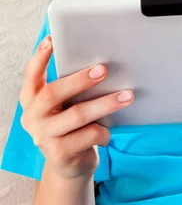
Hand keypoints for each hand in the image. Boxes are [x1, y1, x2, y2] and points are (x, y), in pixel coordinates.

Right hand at [19, 35, 134, 179]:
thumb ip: (71, 88)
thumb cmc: (72, 125)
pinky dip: (103, 131)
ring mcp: (43, 137)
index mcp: (31, 99)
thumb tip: (101, 64)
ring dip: (105, 103)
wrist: (71, 164)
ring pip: (77, 115)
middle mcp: (32, 117)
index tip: (52, 40)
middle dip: (80, 80)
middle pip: (53, 93)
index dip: (40, 57)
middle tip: (103, 70)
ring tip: (127, 95)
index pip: (31, 74)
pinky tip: (108, 131)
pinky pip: (88, 135)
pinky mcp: (59, 154)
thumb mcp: (65, 105)